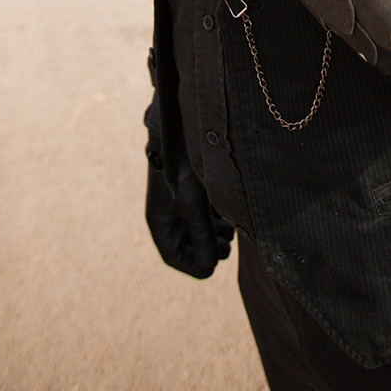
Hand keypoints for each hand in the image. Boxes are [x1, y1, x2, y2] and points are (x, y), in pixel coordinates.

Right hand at [145, 159, 232, 278]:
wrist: (185, 123)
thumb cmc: (185, 162)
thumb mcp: (194, 202)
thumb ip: (202, 236)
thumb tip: (209, 268)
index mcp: (161, 221)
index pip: (176, 258)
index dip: (196, 265)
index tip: (216, 261)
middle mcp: (170, 214)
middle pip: (190, 247)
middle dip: (210, 249)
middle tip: (226, 242)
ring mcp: (182, 202)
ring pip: (200, 231)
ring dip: (216, 234)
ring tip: (229, 227)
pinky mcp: (194, 190)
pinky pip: (205, 215)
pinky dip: (217, 217)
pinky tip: (229, 210)